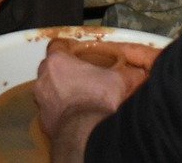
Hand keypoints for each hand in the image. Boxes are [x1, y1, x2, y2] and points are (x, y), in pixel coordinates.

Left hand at [35, 40, 148, 156]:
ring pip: (48, 90)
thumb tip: (139, 72)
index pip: (57, 45)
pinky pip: (50, 110)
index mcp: (58, 61)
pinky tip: (76, 116)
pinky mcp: (43, 121)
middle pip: (51, 68)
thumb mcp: (120, 80)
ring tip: (80, 98)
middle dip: (64, 70)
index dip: (68, 48)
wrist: (87, 136)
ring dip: (60, 92)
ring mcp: (41, 101)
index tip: (79, 54)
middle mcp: (44, 79)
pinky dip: (60, 111)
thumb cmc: (99, 101)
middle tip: (83, 77)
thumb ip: (128, 72)